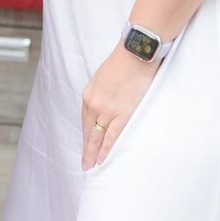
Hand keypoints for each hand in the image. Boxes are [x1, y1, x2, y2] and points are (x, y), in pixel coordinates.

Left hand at [80, 45, 158, 169]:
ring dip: (93, 153)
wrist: (134, 54)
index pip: (85, 121)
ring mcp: (107, 109)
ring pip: (97, 137)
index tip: (85, 147)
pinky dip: (106, 149)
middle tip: (85, 164)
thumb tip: (104, 103)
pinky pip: (112, 136)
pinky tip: (102, 159)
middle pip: (88, 131)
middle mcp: (94, 103)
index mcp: (89, 95)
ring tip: (91, 166)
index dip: (85, 136)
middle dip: (86, 149)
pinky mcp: (122, 113)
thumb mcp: (103, 78)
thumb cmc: (122, 63)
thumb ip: (101, 93)